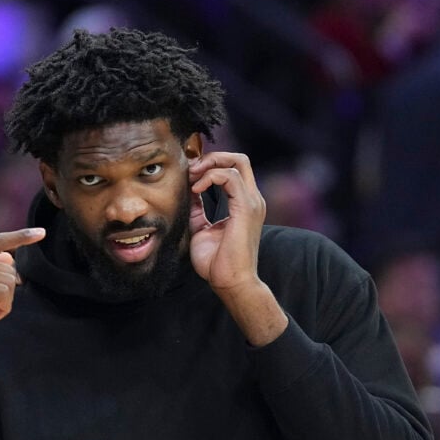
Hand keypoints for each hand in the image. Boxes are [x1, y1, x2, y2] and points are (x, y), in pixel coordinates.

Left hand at [188, 152, 286, 345]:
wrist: (230, 282)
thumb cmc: (216, 261)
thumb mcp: (201, 228)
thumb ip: (198, 209)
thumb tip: (188, 192)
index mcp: (243, 203)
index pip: (232, 169)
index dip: (209, 165)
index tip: (188, 175)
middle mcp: (252, 199)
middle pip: (239, 159)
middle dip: (212, 158)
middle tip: (190, 169)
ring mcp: (252, 202)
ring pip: (236, 161)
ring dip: (208, 165)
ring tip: (191, 178)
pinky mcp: (245, 208)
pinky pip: (230, 177)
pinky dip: (210, 177)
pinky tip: (196, 189)